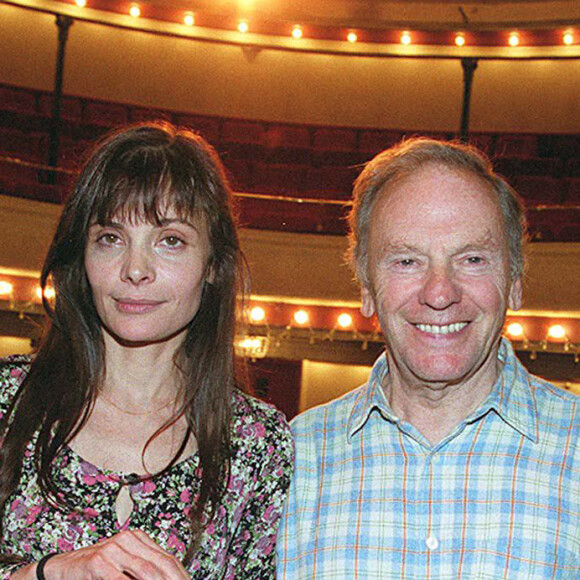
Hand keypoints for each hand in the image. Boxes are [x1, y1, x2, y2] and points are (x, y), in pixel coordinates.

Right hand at [12, 530, 188, 579]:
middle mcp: (127, 539)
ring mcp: (113, 548)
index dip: (181, 575)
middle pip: (160, 564)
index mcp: (138, 538)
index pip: (167, 559)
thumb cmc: (93, 571)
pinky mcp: (98, 561)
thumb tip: (170, 578)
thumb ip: (141, 572)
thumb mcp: (122, 568)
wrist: (58, 569)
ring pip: (145, 571)